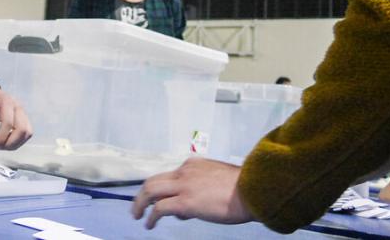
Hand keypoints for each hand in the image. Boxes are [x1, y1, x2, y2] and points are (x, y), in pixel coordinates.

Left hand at [0, 77, 32, 150]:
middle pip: (22, 129)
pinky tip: (7, 142)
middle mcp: (17, 106)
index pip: (8, 122)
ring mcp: (22, 112)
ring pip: (27, 132)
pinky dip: (18, 141)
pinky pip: (26, 132)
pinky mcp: (23, 118)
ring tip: (1, 146)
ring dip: (15, 143)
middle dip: (10, 143)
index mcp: (5, 101)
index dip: (1, 137)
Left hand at [132, 157, 252, 228]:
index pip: (171, 175)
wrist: (253, 190)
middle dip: (143, 194)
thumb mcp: (219, 180)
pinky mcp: (185, 202)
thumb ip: (203, 187)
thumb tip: (191, 207)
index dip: (165, 189)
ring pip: (150, 190)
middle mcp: (185, 171)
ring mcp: (183, 186)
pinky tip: (149, 224)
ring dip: (140, 203)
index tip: (168, 203)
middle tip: (138, 206)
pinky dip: (151, 216)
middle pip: (153, 180)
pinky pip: (159, 208)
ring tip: (137, 215)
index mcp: (193, 164)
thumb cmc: (243, 188)